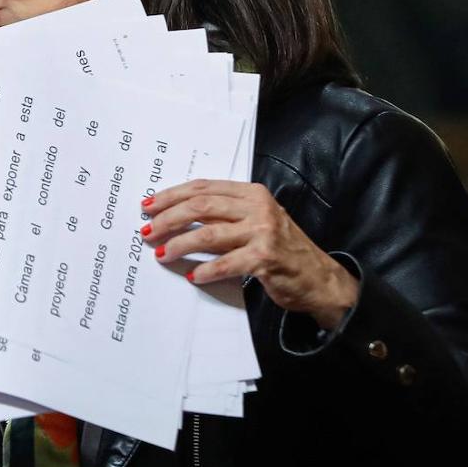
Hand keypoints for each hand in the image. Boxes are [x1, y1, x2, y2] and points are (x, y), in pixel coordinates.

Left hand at [140, 180, 358, 329]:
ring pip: (208, 235)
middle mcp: (258, 208)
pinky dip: (205, 270)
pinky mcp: (266, 258)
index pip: (204, 188)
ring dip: (180, 245)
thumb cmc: (283, 250)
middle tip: (148, 230)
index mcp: (253, 194)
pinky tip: (193, 275)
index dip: (172, 195)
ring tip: (162, 254)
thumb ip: (226, 216)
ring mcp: (264, 232)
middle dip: (168, 218)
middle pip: (201, 207)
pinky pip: (225, 263)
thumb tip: (178, 219)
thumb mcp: (256, 222)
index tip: (149, 205)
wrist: (320, 278)